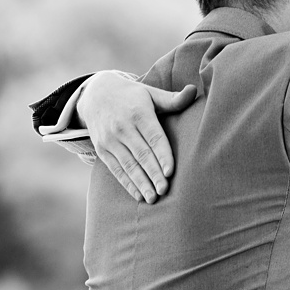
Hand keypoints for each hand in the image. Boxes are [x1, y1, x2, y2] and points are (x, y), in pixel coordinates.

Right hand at [77, 72, 196, 202]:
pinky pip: (116, 169)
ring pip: (128, 165)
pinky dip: (127, 183)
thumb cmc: (131, 96)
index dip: (162, 155)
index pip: (153, 137)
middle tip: (165, 190)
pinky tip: (138, 195)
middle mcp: (122, 127)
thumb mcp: (150, 93)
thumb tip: (193, 91)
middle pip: (141, 154)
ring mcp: (110, 139)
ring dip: (141, 183)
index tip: (170, 172)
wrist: (96, 94)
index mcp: (138, 113)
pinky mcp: (102, 149)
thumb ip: (172, 99)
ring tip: (153, 198)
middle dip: (153, 174)